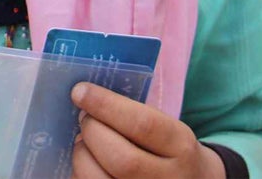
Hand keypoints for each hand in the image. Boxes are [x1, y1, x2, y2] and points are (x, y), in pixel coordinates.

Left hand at [70, 83, 224, 178]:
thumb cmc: (169, 150)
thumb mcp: (168, 129)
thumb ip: (133, 116)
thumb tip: (86, 99)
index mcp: (181, 148)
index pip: (142, 124)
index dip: (105, 105)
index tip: (80, 91)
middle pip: (119, 157)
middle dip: (92, 131)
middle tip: (84, 118)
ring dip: (82, 155)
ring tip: (84, 143)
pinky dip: (80, 174)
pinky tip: (87, 164)